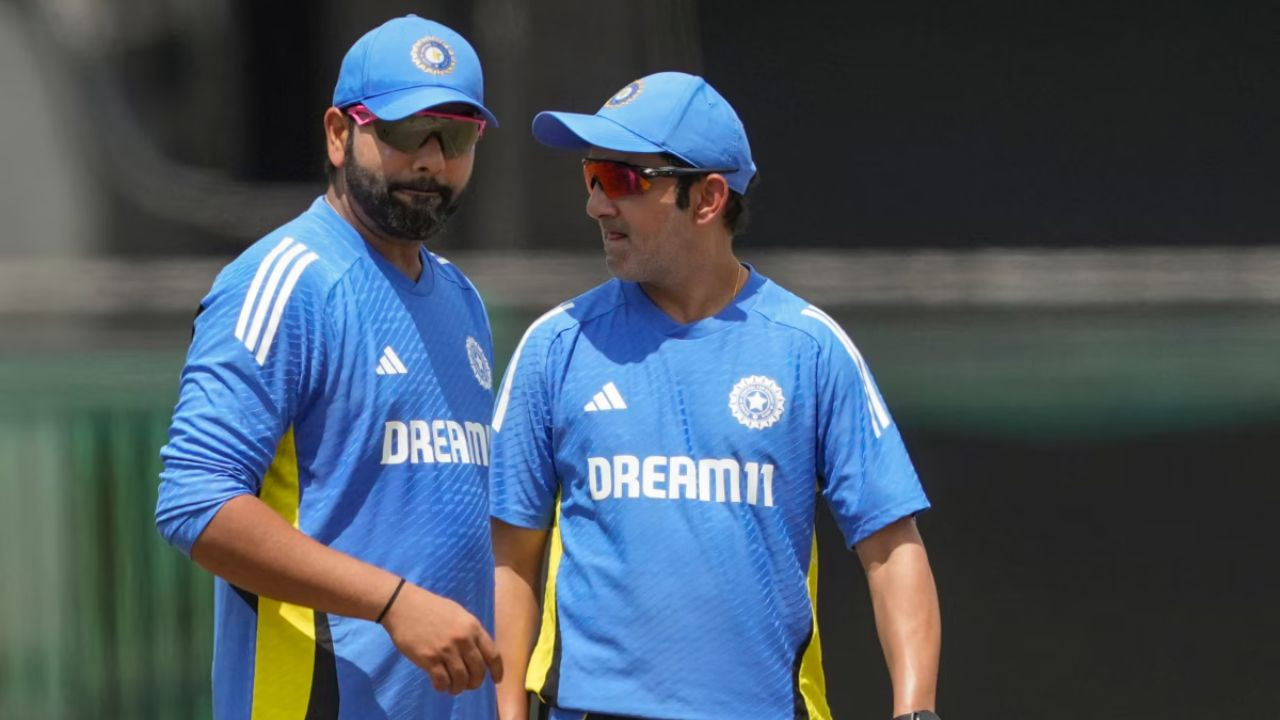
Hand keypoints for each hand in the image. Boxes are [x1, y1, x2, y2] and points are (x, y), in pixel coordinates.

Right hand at [381, 582, 504, 693]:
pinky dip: (443, 687)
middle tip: (469, 685)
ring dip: (458, 688)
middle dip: (475, 683)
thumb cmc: (431, 607)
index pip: (493, 655)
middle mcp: (463, 639)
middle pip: (478, 671)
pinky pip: (442, 681)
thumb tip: (478, 651)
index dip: (497, 671)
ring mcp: (446, 650)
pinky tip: (440, 685)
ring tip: (453, 687)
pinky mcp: (429, 658)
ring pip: (461, 680)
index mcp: (473, 627)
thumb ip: (470, 632)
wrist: (403, 605)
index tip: (496, 680)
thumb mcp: (459, 614)